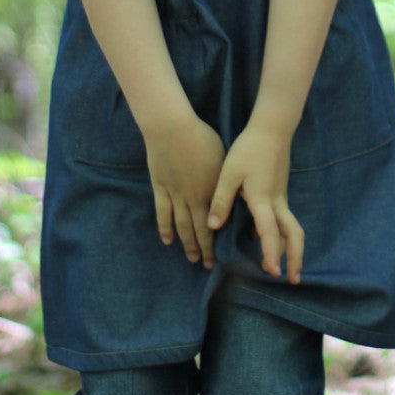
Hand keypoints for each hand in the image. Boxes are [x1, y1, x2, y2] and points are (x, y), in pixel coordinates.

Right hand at [144, 110, 225, 265]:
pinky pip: (162, 213)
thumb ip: (224, 180)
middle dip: (204, 249)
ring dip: (186, 244)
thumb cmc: (202, 138)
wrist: (172, 129)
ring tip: (191, 258)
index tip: (222, 255)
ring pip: (180, 226)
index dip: (218, 241)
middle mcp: (193, 198)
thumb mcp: (222, 159)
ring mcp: (174, 195)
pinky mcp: (160, 188)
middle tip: (207, 265)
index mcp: (210, 191)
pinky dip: (164, 228)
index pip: (216, 223)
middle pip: (198, 230)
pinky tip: (167, 241)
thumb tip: (234, 194)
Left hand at [207, 122, 303, 283]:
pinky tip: (263, 238)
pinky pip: (283, 219)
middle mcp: (276, 202)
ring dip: (291, 248)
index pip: (271, 232)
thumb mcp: (229, 172)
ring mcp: (281, 197)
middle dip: (296, 258)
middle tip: (293, 278)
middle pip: (294, 234)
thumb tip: (212, 226)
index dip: (273, 252)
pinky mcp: (279, 192)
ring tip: (285, 268)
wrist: (272, 129)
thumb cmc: (249, 149)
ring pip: (292, 228)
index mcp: (263, 199)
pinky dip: (280, 234)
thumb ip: (221, 199)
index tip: (274, 272)